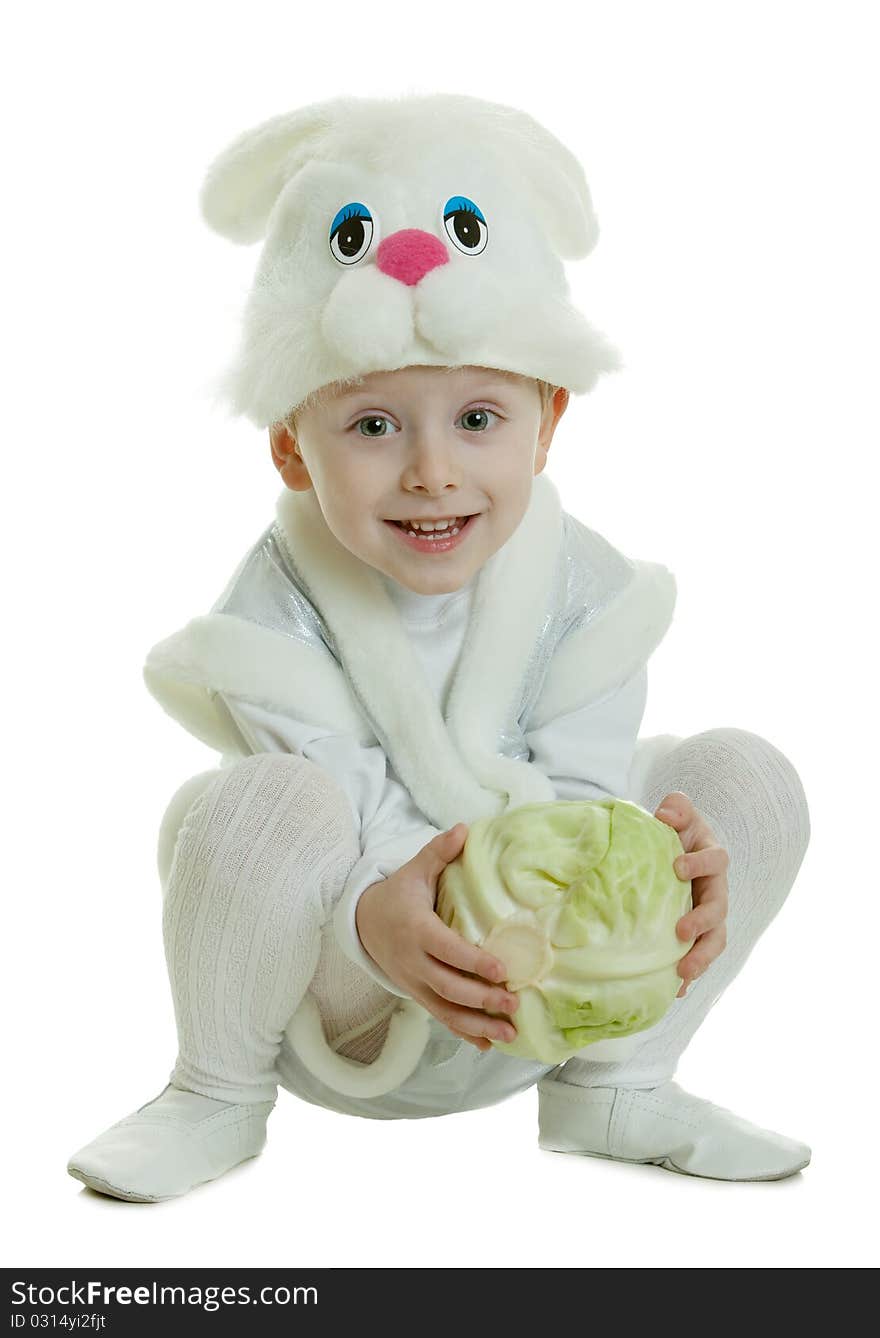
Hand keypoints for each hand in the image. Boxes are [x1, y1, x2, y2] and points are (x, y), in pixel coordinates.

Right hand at [355, 824, 519, 1051]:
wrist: (362, 925)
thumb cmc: (398, 896)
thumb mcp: (414, 872)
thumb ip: (438, 853)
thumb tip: (464, 830)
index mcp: (417, 931)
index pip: (447, 950)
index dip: (473, 962)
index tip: (502, 969)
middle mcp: (414, 963)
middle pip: (449, 987)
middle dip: (482, 998)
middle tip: (513, 1001)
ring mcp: (415, 984)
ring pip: (446, 1010)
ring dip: (478, 1024)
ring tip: (509, 1031)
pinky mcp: (417, 996)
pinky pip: (442, 1019)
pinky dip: (465, 1033)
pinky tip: (490, 1044)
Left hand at [655, 792, 728, 996]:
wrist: (673, 852)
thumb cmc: (676, 832)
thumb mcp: (678, 814)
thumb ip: (677, 808)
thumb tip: (667, 813)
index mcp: (713, 859)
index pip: (716, 860)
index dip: (700, 863)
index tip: (677, 867)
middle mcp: (716, 890)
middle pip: (719, 909)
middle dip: (703, 921)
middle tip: (681, 930)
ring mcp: (708, 916)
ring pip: (714, 941)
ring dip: (701, 958)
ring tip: (683, 973)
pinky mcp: (696, 936)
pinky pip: (697, 957)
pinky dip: (688, 976)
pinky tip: (673, 992)